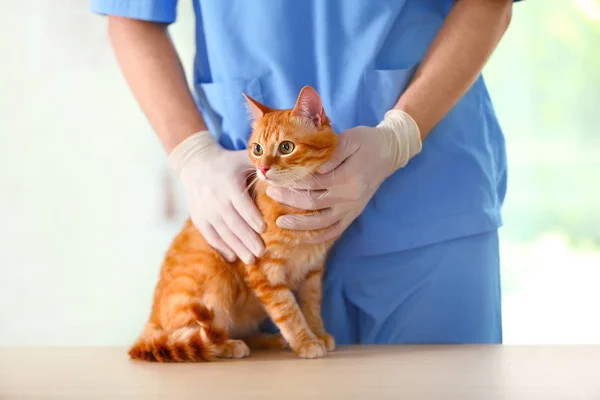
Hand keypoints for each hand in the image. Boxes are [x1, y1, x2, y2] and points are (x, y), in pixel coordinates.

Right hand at [169, 131, 264, 263]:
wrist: (195, 165)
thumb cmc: (229, 163)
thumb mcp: (243, 159)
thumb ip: (261, 166)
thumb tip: (281, 173)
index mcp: (228, 183)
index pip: (241, 203)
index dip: (252, 216)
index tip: (264, 229)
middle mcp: (215, 198)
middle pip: (233, 222)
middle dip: (248, 238)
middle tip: (262, 252)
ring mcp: (205, 210)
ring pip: (222, 232)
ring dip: (237, 247)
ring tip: (251, 260)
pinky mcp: (198, 219)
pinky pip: (210, 236)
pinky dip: (221, 248)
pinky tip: (233, 257)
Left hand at [266, 110, 421, 242]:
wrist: (389, 152)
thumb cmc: (366, 142)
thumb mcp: (350, 139)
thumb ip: (332, 154)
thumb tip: (313, 168)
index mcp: (347, 176)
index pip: (312, 183)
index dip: (291, 182)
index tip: (275, 177)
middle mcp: (349, 196)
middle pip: (312, 203)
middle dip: (288, 199)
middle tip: (270, 192)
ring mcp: (352, 207)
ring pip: (321, 222)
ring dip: (299, 224)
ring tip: (279, 221)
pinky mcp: (354, 213)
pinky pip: (336, 230)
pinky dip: (320, 236)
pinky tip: (304, 237)